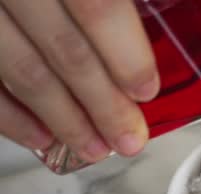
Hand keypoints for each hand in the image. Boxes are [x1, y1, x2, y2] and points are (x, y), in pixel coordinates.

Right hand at [0, 1, 157, 161]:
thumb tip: (160, 6)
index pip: (97, 5)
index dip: (125, 54)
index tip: (144, 89)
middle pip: (63, 49)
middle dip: (102, 103)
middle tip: (129, 138)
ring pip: (21, 69)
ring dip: (61, 118)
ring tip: (94, 147)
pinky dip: (6, 113)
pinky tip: (38, 135)